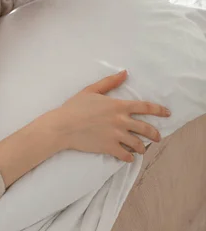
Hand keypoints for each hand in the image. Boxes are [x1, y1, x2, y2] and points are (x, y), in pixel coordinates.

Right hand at [49, 70, 170, 162]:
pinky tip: (129, 157)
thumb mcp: (92, 90)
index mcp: (119, 106)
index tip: (167, 113)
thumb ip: (110, 82)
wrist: (63, 126)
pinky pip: (126, 155)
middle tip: (158, 137)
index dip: (159, 110)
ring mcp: (116, 135)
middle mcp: (121, 121)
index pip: (146, 107)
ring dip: (143, 147)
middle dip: (155, 134)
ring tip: (142, 149)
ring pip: (138, 144)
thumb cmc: (75, 106)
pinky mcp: (109, 147)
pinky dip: (130, 157)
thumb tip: (125, 73)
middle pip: (146, 128)